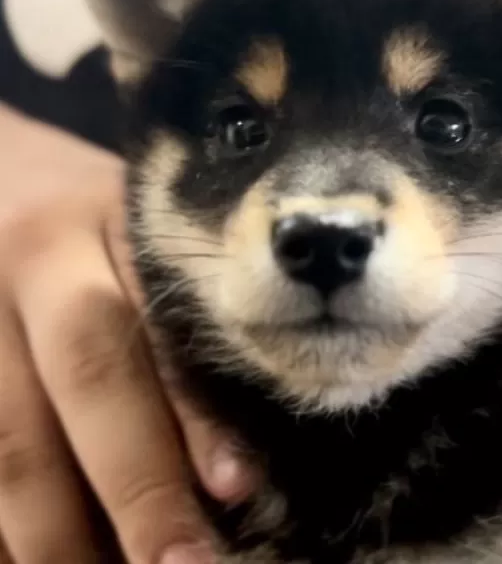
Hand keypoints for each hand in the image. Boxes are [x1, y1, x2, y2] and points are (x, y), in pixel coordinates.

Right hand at [0, 103, 250, 563]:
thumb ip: (174, 322)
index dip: (192, 413)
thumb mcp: (133, 235)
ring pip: (5, 434)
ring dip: (49, 526)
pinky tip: (23, 555)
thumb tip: (231, 464)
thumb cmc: (81, 213)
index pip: (158, 325)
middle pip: (87, 376)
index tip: (236, 489)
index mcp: (111, 224)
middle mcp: (38, 258)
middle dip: (135, 483)